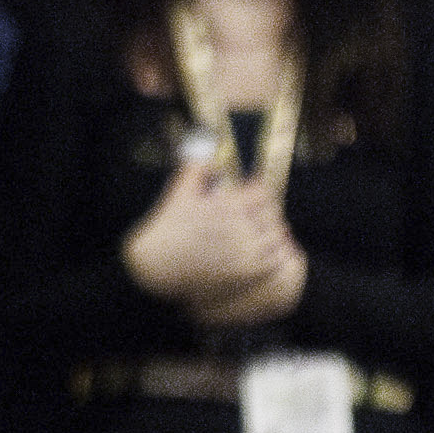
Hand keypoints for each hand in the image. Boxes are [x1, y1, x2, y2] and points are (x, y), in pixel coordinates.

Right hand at [120, 156, 298, 319]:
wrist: (155, 265)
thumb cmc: (166, 229)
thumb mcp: (178, 192)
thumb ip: (196, 169)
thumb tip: (211, 160)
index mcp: (227, 204)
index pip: (264, 191)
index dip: (257, 191)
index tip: (251, 196)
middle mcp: (240, 227)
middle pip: (273, 212)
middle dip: (265, 211)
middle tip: (256, 215)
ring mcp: (245, 251)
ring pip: (277, 235)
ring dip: (271, 232)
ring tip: (260, 234)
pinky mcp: (246, 272)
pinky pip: (276, 259)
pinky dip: (274, 254)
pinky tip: (261, 253)